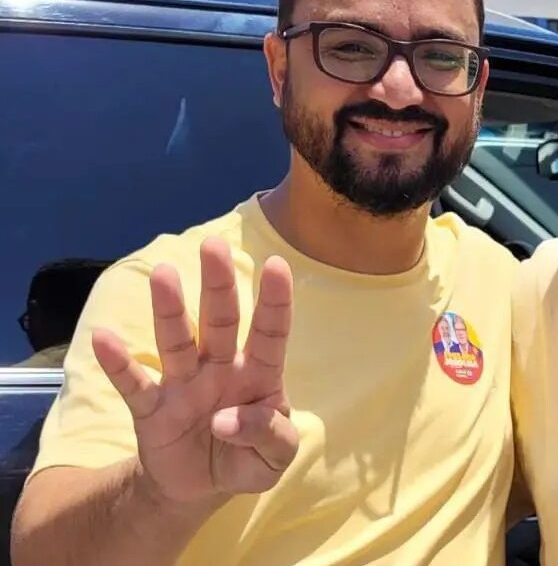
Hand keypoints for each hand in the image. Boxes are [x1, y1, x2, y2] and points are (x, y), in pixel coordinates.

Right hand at [93, 238, 297, 505]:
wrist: (201, 488)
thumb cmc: (249, 458)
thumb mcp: (275, 458)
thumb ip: (268, 436)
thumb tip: (226, 421)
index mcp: (260, 376)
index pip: (271, 333)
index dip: (275, 301)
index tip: (277, 264)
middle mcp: (221, 369)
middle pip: (221, 322)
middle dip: (218, 285)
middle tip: (213, 245)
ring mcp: (184, 385)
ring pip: (177, 341)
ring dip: (169, 310)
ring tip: (163, 274)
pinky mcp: (151, 409)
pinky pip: (133, 384)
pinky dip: (118, 363)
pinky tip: (103, 337)